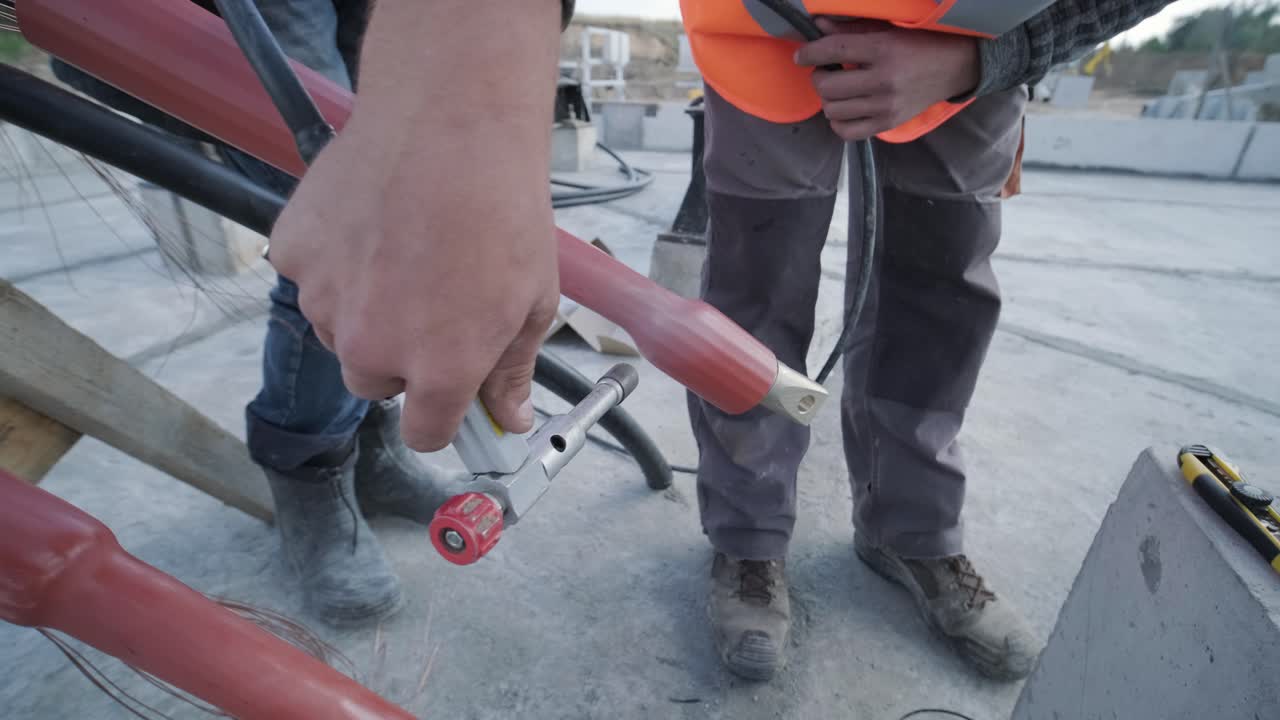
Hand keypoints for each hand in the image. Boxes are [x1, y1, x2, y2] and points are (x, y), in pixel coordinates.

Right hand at [267, 0, 560, 451]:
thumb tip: (510, 420)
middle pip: (376, 382)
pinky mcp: (293, 254)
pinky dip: (334, 261)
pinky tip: (372, 223)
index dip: (441, 415)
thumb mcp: (533, 301)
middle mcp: (373, 347)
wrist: (451, 122)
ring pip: (340, 330)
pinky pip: (311, 278)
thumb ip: (513, 371)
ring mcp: (325, 300)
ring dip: (365, 308)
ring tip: (404, 248)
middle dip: (401, 354)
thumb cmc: (503, 209)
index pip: (425, 434)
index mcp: (439, 369)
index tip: (450, 392)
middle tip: (432, 298)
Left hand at [794, 17, 979, 140]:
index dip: (810, 53)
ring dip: (827, 98)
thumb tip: (818, 25)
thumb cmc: (920, 43)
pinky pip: (847, 132)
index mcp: (883, 50)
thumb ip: (851, 29)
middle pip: (828, 86)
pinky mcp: (888, 124)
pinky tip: (843, 109)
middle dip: (818, 77)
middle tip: (826, 70)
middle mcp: (883, 81)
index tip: (801, 56)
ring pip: (833, 110)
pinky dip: (837, 122)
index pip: (834, 51)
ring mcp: (886, 107)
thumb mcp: (888, 29)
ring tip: (838, 88)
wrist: (955, 67)